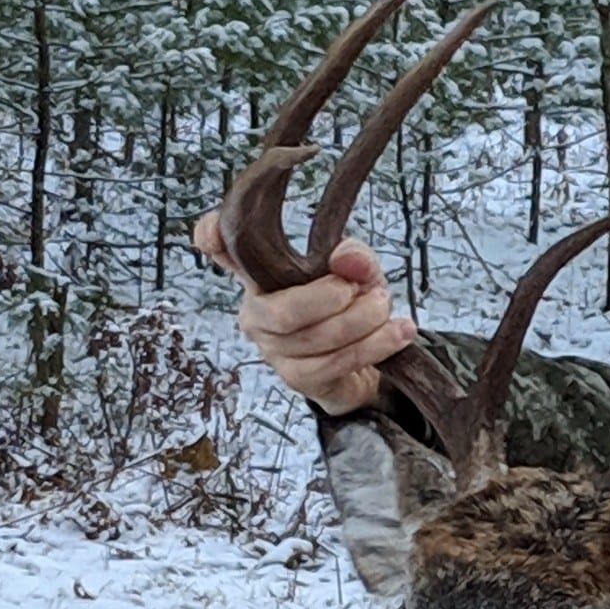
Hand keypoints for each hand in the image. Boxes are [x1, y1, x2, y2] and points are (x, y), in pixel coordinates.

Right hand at [192, 211, 414, 415]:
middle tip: (366, 291)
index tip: (213, 231)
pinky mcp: (298, 377)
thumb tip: (349, 258)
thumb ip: (355, 257)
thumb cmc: (352, 306)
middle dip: (331, 299)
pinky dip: (372, 346)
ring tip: (386, 309)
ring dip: (361, 322)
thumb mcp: (359, 270)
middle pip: (280, 311)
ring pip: (312, 338)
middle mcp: (257, 312)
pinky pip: (333, 363)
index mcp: (261, 274)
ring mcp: (274, 348)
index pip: (222, 250)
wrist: (371, 358)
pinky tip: (396, 333)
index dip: (213, 238)